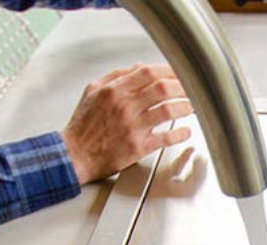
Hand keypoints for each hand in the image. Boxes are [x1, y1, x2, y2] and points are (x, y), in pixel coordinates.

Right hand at [61, 64, 193, 183]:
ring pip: (167, 111)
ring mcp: (132, 127)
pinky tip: (186, 132)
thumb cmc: (83, 126)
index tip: (179, 72)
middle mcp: (125, 106)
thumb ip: (115, 77)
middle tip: (192, 88)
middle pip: (162, 89)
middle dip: (182, 87)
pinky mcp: (137, 147)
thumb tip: (137, 67)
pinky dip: (179, 134)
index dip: (168, 71)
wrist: (74, 155)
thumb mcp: (92, 92)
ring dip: (185, 107)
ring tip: (193, 107)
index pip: (148, 72)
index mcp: (114, 91)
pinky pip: (164, 138)